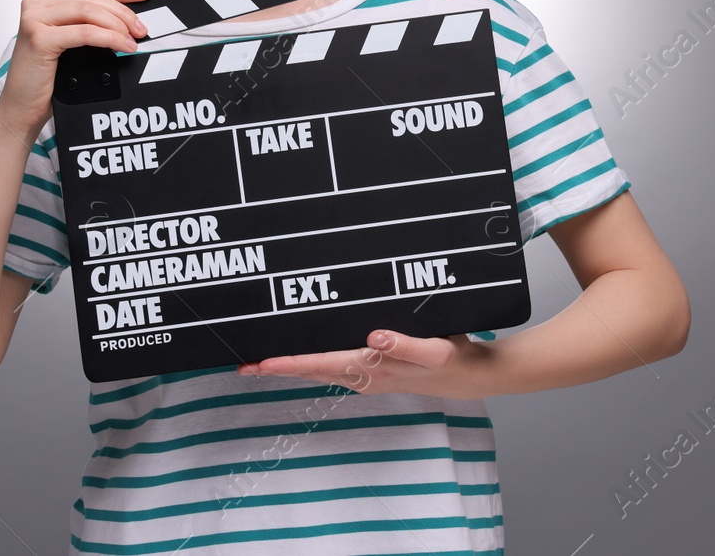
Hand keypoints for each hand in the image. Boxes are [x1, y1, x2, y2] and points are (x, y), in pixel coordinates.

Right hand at [0, 0, 154, 142]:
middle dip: (123, 13)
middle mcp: (36, 4)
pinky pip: (84, 32)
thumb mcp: (72, 44)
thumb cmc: (47, 79)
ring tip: (133, 40)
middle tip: (142, 29)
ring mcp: (34, 19)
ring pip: (89, 11)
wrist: (22, 108)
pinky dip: (108, 38)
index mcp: (45, 1)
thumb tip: (127, 18)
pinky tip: (121, 46)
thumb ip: (89, 25)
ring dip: (117, 25)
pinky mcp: (38, 37)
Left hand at [235, 329, 496, 400]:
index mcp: (373, 367)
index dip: (290, 363)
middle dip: (278, 367)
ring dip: (291, 366)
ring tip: (260, 362)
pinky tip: (301, 356)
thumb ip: (406, 345)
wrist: (472, 375)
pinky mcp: (374, 369)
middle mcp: (365, 374)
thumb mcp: (435, 350)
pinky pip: (334, 366)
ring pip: (321, 369)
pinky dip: (313, 362)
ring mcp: (368, 374)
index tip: (261, 364)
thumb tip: (374, 339)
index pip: (323, 363)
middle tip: (243, 366)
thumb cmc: (453, 358)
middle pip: (313, 369)